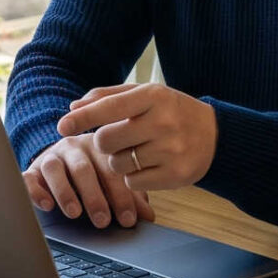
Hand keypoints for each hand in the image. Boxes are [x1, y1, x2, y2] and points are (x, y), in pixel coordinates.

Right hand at [22, 133, 156, 228]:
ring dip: (65, 192)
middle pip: (84, 169)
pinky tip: (47, 206)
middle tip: (102, 220)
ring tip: (75, 214)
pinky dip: (36, 190)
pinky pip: (29, 177)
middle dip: (94, 197)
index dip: (121, 195)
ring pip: (55, 168)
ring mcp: (51, 157)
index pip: (111, 169)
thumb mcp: (113, 184)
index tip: (128, 220)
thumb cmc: (94, 176)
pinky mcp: (31, 170)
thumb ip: (131, 197)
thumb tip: (148, 217)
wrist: (60, 162)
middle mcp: (74, 148)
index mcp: (100, 148)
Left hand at [56, 83, 217, 191]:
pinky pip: (133, 183)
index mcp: (153, 96)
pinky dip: (133, 177)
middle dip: (104, 143)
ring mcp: (171, 150)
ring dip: (118, 161)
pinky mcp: (176, 175)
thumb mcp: (146, 95)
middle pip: (106, 141)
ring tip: (137, 151)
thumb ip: (108, 98)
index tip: (62, 127)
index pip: (109, 108)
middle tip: (116, 140)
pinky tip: (149, 165)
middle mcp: (163, 122)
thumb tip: (73, 108)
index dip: (82, 119)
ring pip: (117, 165)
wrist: (216, 136)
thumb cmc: (171, 112)